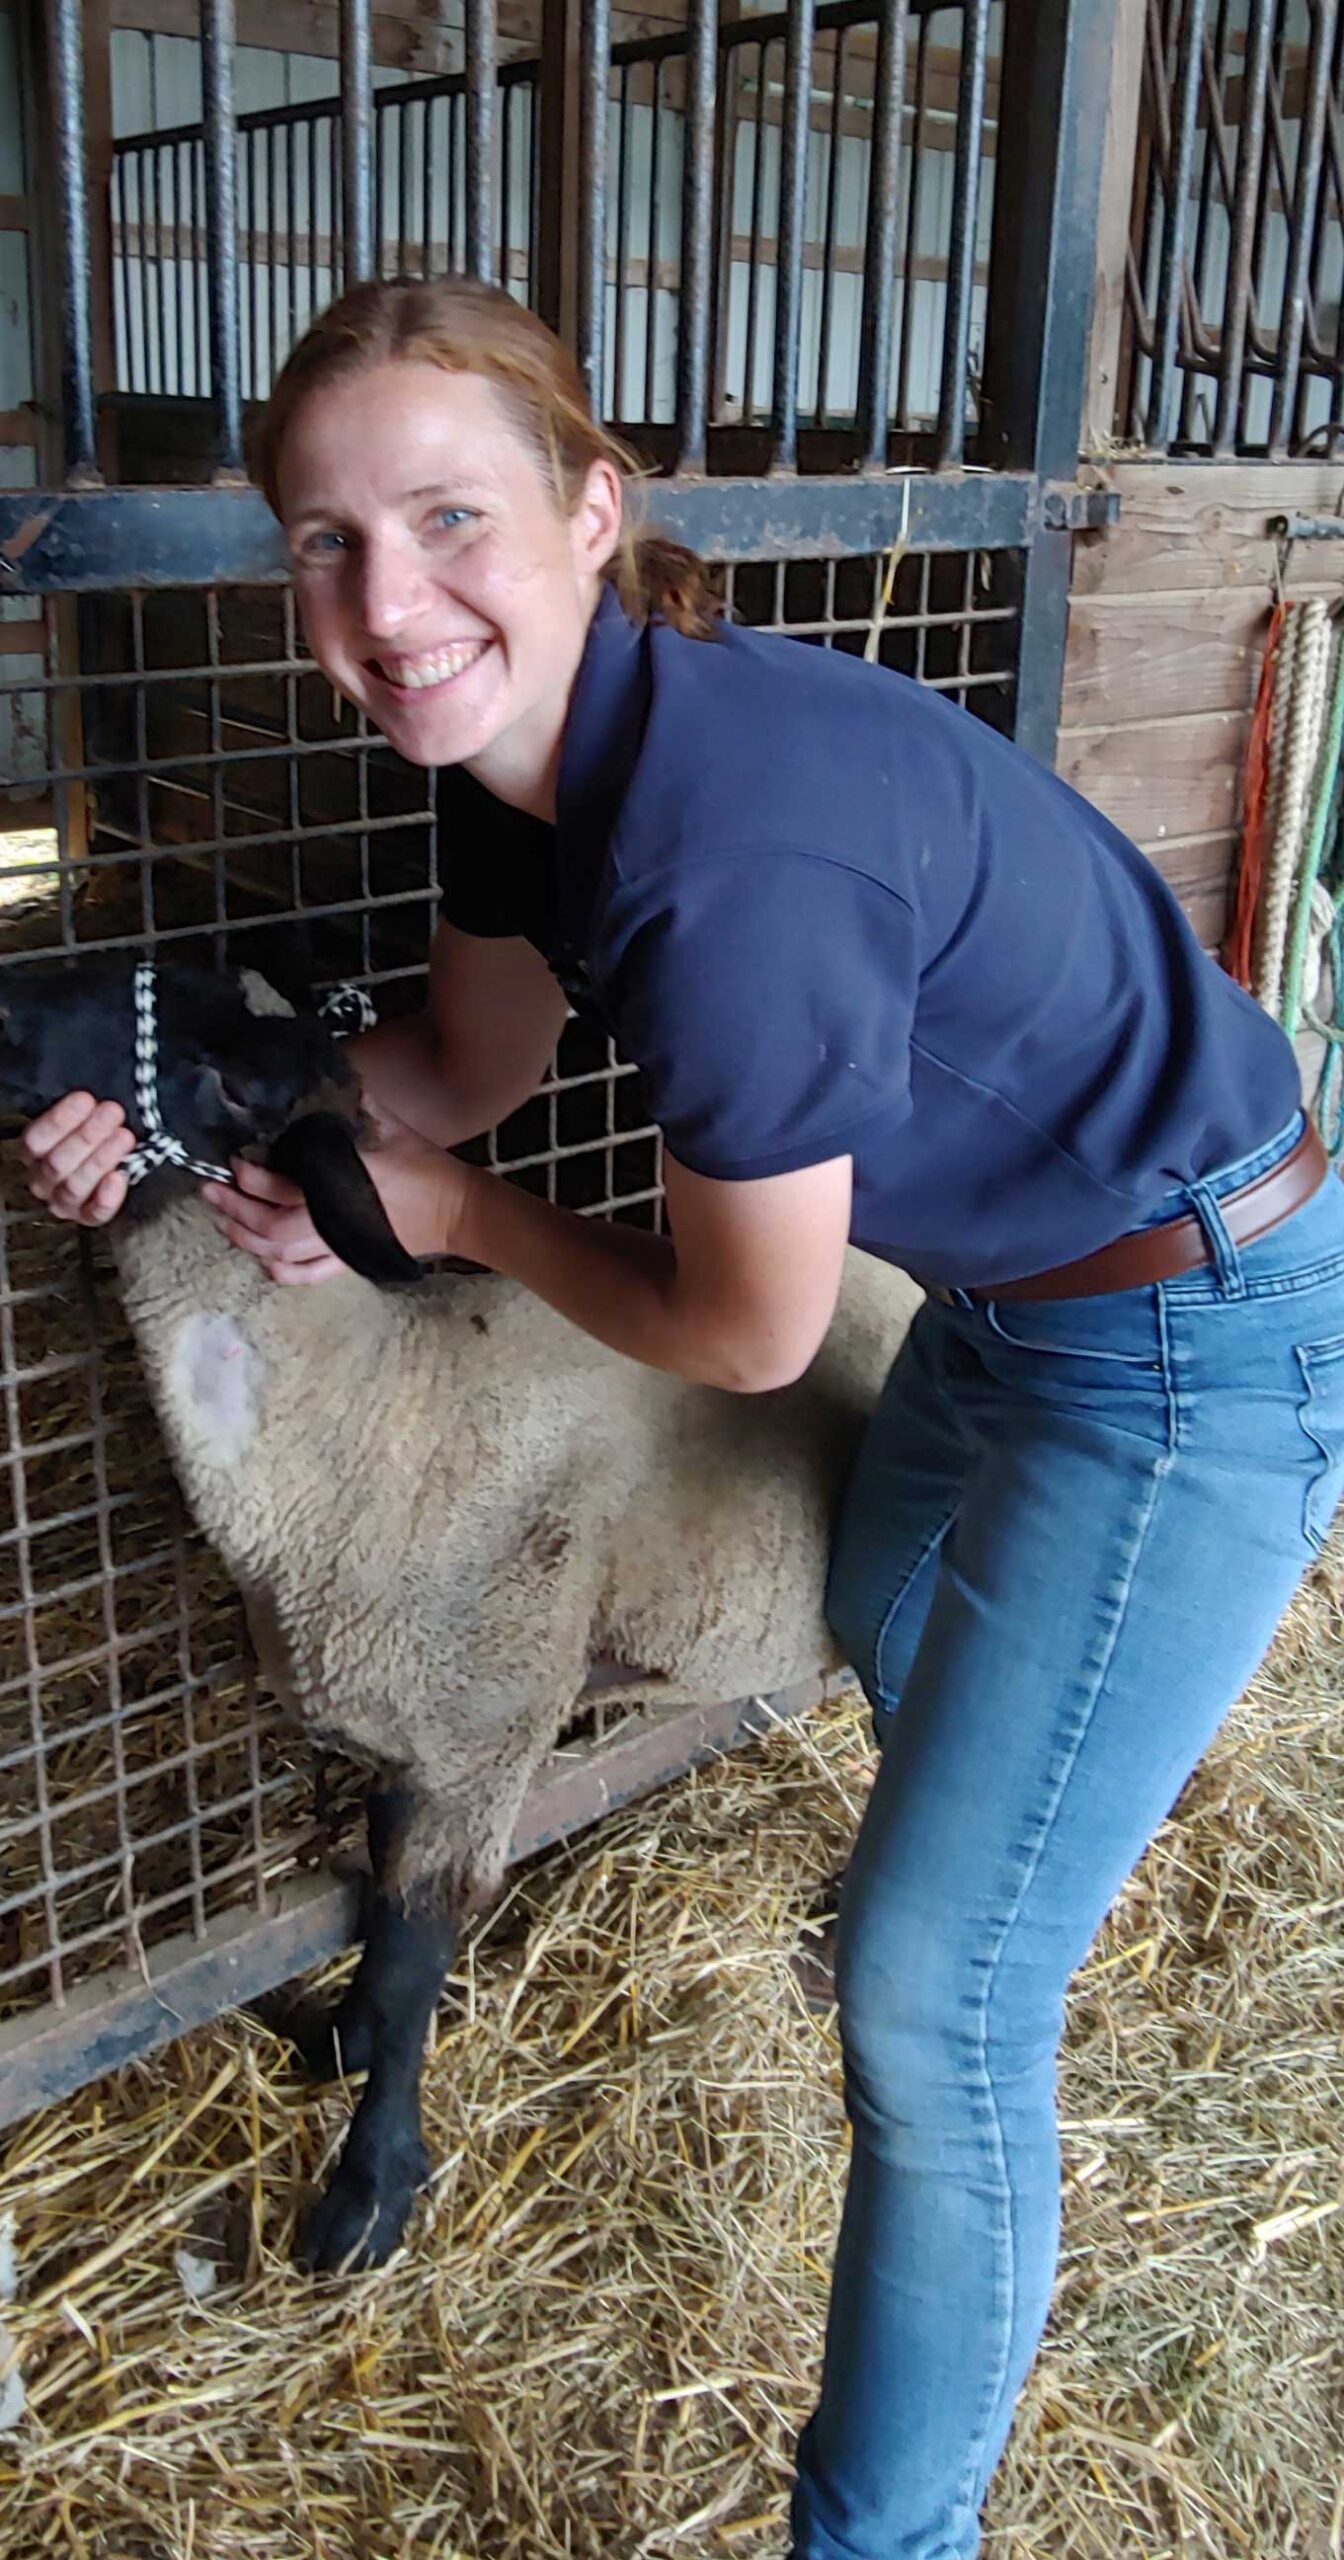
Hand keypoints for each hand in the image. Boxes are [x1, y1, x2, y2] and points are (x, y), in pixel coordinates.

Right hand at [21, 1094, 135, 1225]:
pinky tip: (120, 1176)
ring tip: (124, 1137)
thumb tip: (91, 1097)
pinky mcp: (86, 1216)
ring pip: (75, 1186)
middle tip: (113, 1113)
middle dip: (87, 1136)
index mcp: (34, 1152)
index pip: (37, 1138)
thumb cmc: (92, 1133)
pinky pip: (94, 1213)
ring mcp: (63, 1201)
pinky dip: (108, 1198)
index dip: (61, 1120)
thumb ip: (81, 1111)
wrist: (107, 1157)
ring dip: (101, 1160)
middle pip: (57, 1163)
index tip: (86, 1099)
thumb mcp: (80, 1119)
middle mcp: (42, 1180)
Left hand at [201, 1106, 469, 1284]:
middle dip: (235, 1210)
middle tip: (210, 1191)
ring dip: (247, 1239)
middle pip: (270, 1227)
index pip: (283, 1188)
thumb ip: (353, 1107)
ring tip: (224, 1221)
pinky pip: (307, 1276)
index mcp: (343, 1185)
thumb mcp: (388, 1126)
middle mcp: (334, 1220)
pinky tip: (263, 1260)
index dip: (252, 1178)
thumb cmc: (423, 1165)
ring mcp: (340, 1246)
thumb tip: (319, 1082)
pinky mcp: (349, 1261)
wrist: (456, 1209)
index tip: (234, 1161)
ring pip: (280, 1254)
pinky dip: (280, 1272)